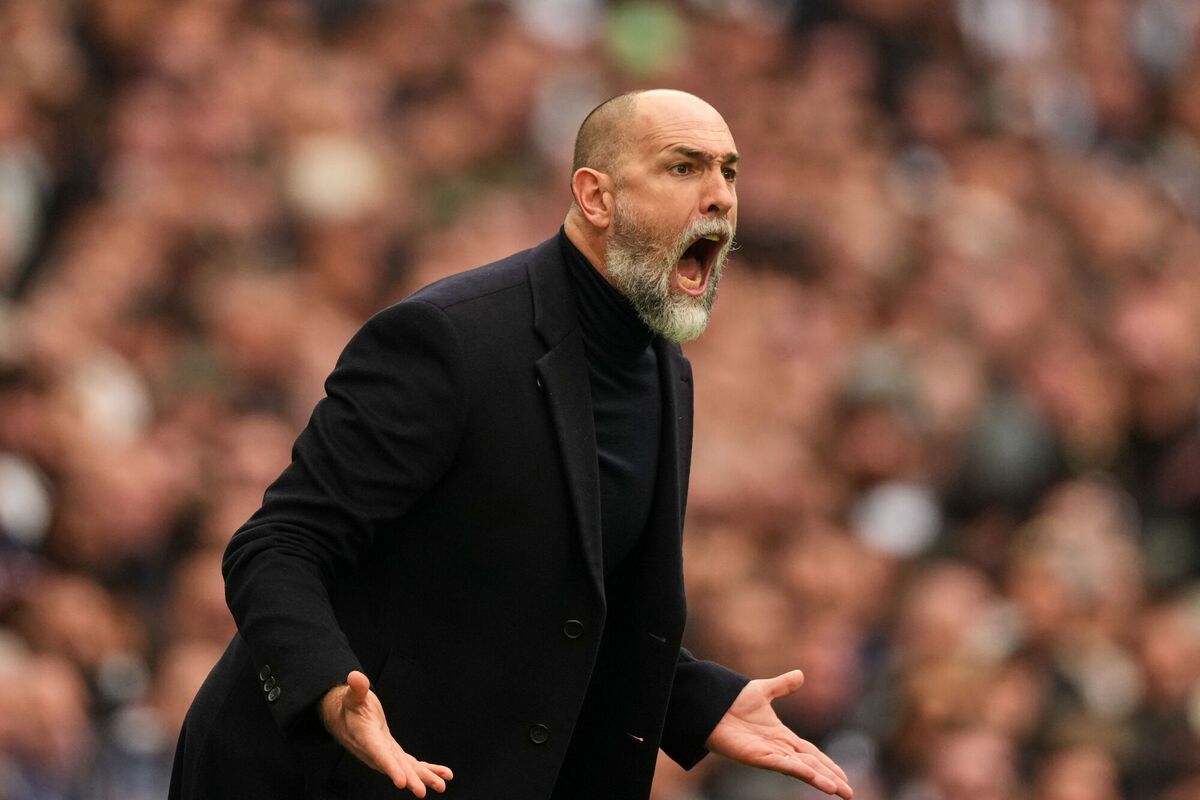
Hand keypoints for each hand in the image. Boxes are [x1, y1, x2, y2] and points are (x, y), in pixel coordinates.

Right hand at [319, 670, 452, 796]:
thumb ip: (356, 689)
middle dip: (409, 779)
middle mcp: (376, 751)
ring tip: (442, 785)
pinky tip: (444, 775)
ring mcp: (386, 754)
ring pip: (407, 769)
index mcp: (366, 738)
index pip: (379, 754)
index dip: (390, 768)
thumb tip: (356, 677)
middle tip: (422, 791)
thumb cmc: (350, 706)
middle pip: (395, 766)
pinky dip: (428, 769)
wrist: (345, 718)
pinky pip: (412, 764)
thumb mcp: (353, 696)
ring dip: (424, 777)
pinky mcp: (394, 754)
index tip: (401, 782)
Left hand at [706, 669, 852, 798]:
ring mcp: (768, 754)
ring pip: (801, 768)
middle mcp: (778, 748)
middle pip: (811, 765)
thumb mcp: (763, 690)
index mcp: (781, 736)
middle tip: (849, 793)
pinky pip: (783, 765)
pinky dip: (800, 771)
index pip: (810, 753)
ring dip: (821, 779)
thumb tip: (800, 674)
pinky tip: (816, 778)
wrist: (710, 705)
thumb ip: (782, 685)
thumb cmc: (732, 701)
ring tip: (840, 791)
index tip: (843, 775)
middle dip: (830, 778)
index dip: (827, 763)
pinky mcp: (757, 757)